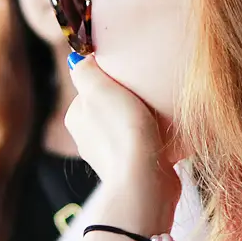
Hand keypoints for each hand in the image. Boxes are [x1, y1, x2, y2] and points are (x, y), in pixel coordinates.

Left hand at [65, 54, 174, 186]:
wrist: (145, 181)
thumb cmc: (122, 131)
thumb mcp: (99, 89)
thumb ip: (86, 71)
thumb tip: (80, 59)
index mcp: (76, 118)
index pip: (92, 88)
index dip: (112, 80)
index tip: (130, 78)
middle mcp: (88, 139)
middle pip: (112, 107)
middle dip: (129, 101)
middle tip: (148, 94)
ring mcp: (111, 157)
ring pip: (128, 127)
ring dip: (143, 121)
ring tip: (160, 115)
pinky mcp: (133, 170)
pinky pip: (144, 146)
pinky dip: (153, 139)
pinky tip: (165, 136)